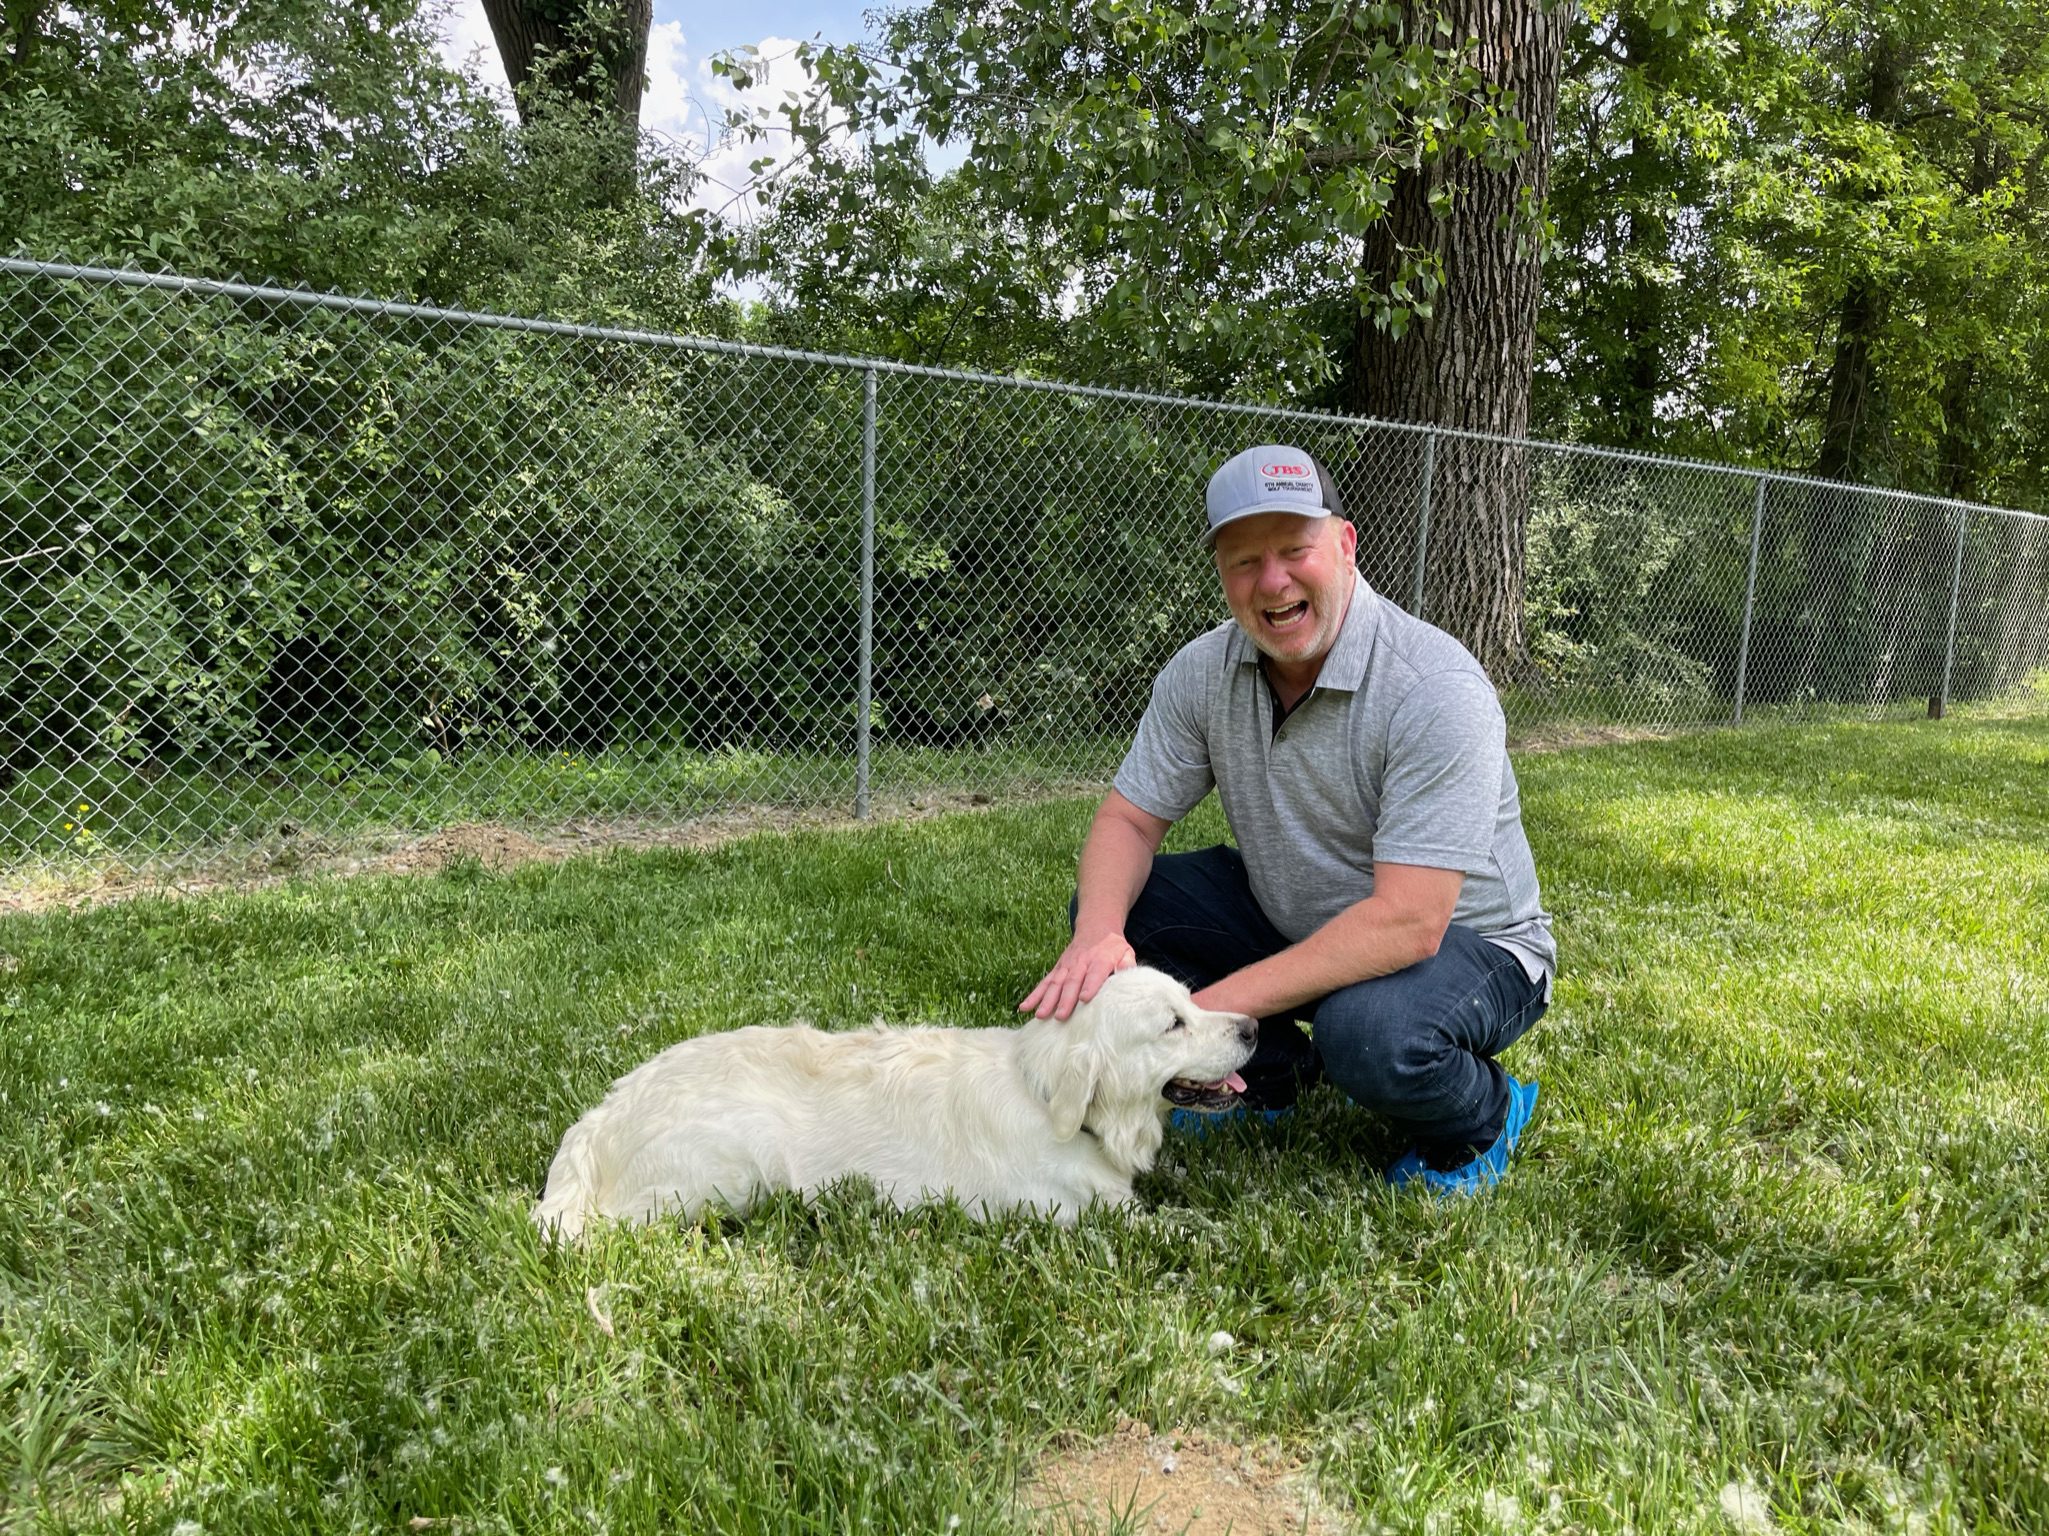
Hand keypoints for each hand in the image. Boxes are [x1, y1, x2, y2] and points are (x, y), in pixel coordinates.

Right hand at [1019, 931, 1136, 1020]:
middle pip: (1072, 982)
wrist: (1096, 927)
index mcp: (1100, 960)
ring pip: (1055, 983)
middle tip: (1060, 1016)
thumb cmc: (1113, 946)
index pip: (1094, 974)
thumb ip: (1127, 965)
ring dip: (1047, 999)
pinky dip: (1034, 995)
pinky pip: (1044, 982)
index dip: (1090, 986)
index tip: (1085, 999)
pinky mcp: (1057, 969)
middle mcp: (1080, 963)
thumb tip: (1128, 976)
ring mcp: (1066, 966)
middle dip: (1065, 1000)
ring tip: (1040, 1015)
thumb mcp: (1126, 952)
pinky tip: (1025, 1007)